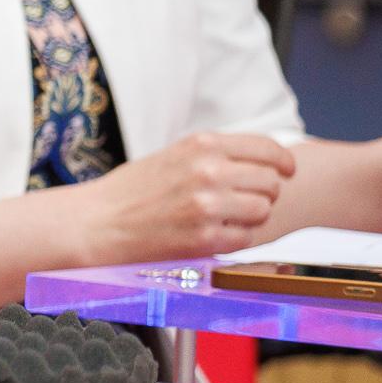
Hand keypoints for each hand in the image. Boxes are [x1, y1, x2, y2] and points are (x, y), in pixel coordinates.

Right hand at [75, 132, 296, 266]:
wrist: (95, 223)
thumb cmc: (131, 191)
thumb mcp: (172, 156)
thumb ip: (214, 155)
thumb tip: (263, 162)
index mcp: (201, 144)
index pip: (267, 148)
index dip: (283, 162)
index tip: (286, 172)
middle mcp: (208, 170)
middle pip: (271, 181)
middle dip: (264, 193)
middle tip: (243, 201)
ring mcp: (208, 205)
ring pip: (264, 209)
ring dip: (250, 217)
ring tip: (224, 218)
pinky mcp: (206, 238)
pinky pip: (247, 237)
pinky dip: (235, 238)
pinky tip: (212, 234)